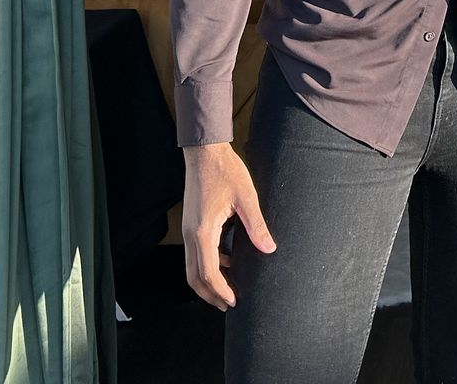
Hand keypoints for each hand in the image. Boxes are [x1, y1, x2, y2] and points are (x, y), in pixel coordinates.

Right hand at [182, 142, 273, 309]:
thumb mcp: (246, 198)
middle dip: (210, 294)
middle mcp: (190, 234)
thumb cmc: (225, 171)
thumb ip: (257, 226)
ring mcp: (187, 229)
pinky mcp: (190, 224)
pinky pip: (195, 253)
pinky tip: (227, 263)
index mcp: (202, 231)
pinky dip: (208, 265)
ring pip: (191, 267)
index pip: (208, 273)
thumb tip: (269, 249)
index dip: (221, 291)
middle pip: (194, 277)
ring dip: (208, 282)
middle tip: (229, 304)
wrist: (204, 152)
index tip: (234, 301)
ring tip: (229, 289)